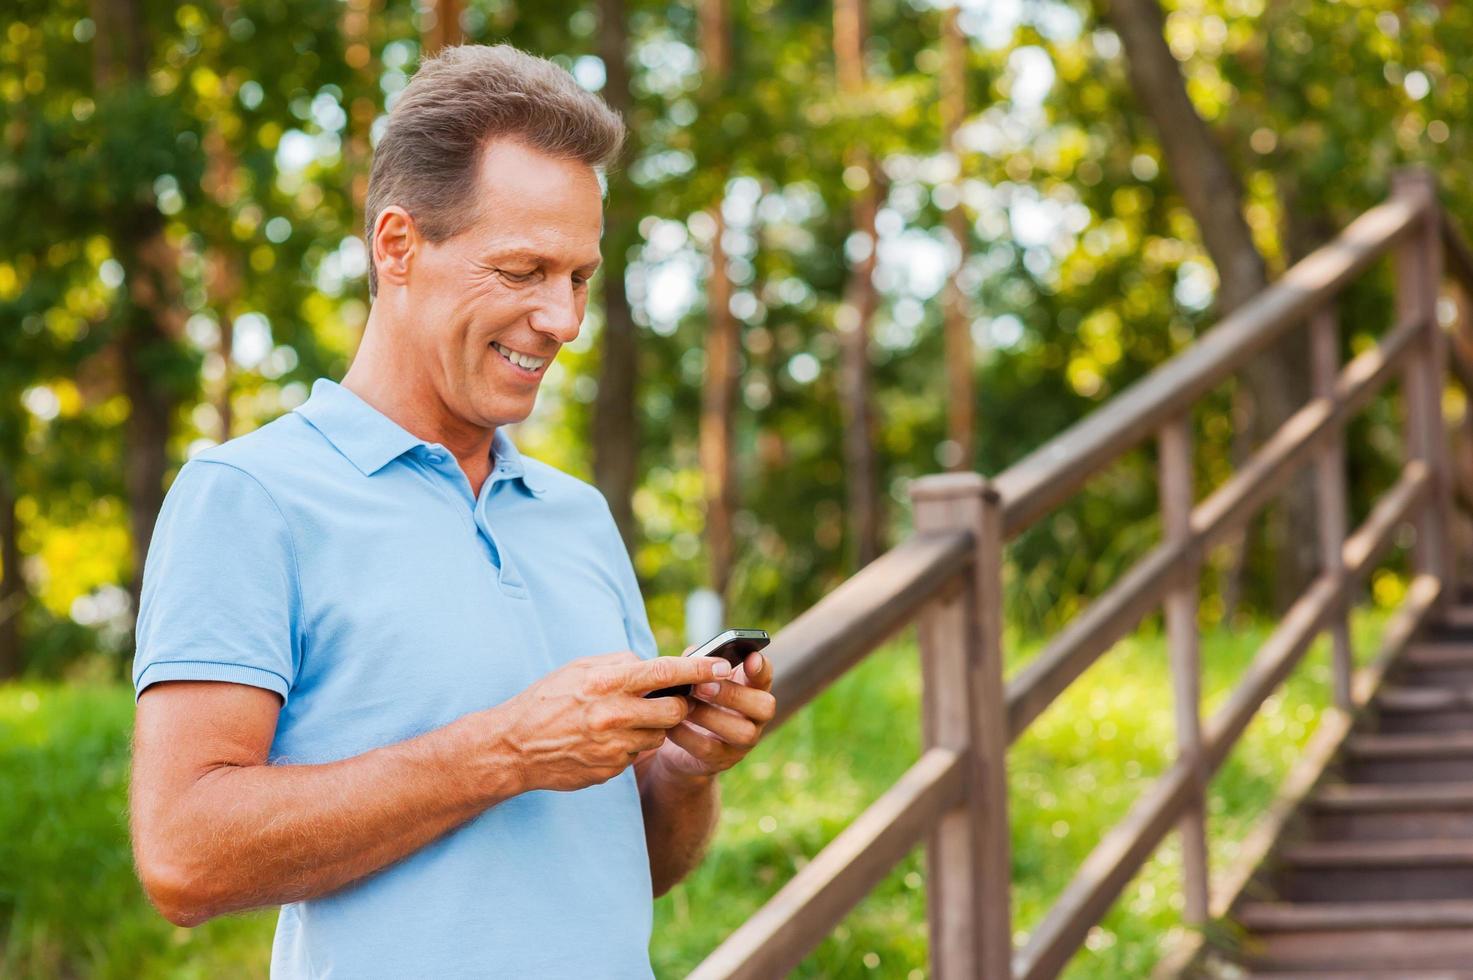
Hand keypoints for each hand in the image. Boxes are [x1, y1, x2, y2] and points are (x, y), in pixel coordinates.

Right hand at [491, 651, 733, 792]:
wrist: (514, 747)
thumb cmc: (547, 701)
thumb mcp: (579, 669)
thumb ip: (619, 664)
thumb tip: (652, 664)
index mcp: (608, 682)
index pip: (666, 671)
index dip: (700, 668)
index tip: (724, 665)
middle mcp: (614, 714)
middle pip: (674, 709)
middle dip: (677, 704)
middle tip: (666, 699)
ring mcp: (614, 745)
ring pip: (659, 735)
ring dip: (652, 727)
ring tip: (623, 721)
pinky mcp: (612, 769)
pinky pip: (638, 754)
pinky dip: (631, 746)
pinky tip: (606, 740)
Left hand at [650, 650, 775, 779]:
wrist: (679, 745)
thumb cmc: (693, 700)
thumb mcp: (695, 679)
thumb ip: (698, 663)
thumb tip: (694, 655)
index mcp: (751, 689)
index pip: (765, 676)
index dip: (761, 668)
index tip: (750, 658)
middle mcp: (755, 717)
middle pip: (764, 706)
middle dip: (733, 695)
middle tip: (703, 687)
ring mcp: (742, 743)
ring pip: (743, 732)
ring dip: (710, 716)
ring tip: (685, 705)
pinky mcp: (721, 761)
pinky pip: (709, 750)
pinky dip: (688, 735)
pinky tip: (671, 724)